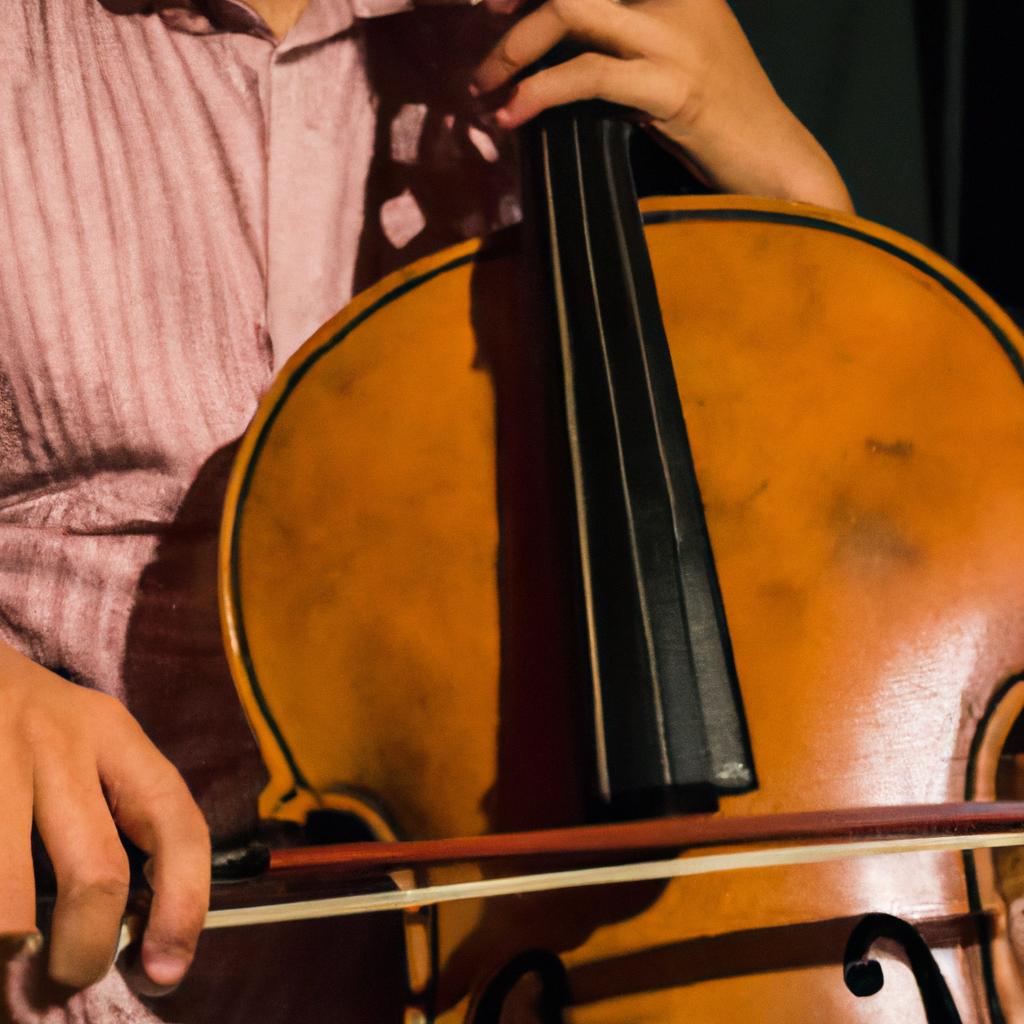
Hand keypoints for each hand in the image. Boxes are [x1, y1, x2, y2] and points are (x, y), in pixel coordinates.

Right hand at [0, 641, 209, 990]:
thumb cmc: (20, 719)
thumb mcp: (81, 740)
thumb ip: (112, 809)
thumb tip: (134, 933)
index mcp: (113, 734)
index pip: (178, 823)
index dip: (184, 905)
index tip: (165, 971)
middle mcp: (58, 742)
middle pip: (96, 874)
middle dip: (86, 951)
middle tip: (69, 981)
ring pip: (8, 895)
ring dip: (13, 954)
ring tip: (12, 977)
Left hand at [472, 0, 852, 212]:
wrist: (777, 160)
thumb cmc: (721, 117)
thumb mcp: (674, 56)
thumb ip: (625, 36)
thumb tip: (561, 41)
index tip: (494, 4)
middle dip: (515, 6)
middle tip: (483, 42)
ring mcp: (674, 38)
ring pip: (571, 9)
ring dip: (512, 49)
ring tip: (484, 88)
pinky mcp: (672, 87)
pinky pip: (588, 75)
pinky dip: (538, 94)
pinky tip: (513, 116)